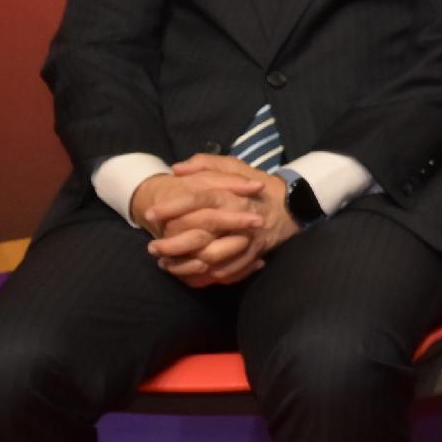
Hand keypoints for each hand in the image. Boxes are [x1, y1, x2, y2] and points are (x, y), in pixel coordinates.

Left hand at [140, 157, 286, 286]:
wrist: (292, 206)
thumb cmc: (258, 185)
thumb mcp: (235, 167)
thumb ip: (206, 164)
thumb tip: (177, 169)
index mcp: (233, 196)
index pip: (200, 199)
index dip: (173, 206)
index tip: (150, 213)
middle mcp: (239, 220)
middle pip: (201, 235)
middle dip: (172, 244)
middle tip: (151, 247)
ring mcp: (246, 241)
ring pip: (210, 259)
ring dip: (184, 265)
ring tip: (164, 264)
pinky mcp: (250, 257)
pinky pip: (224, 273)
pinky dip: (204, 277)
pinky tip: (186, 274)